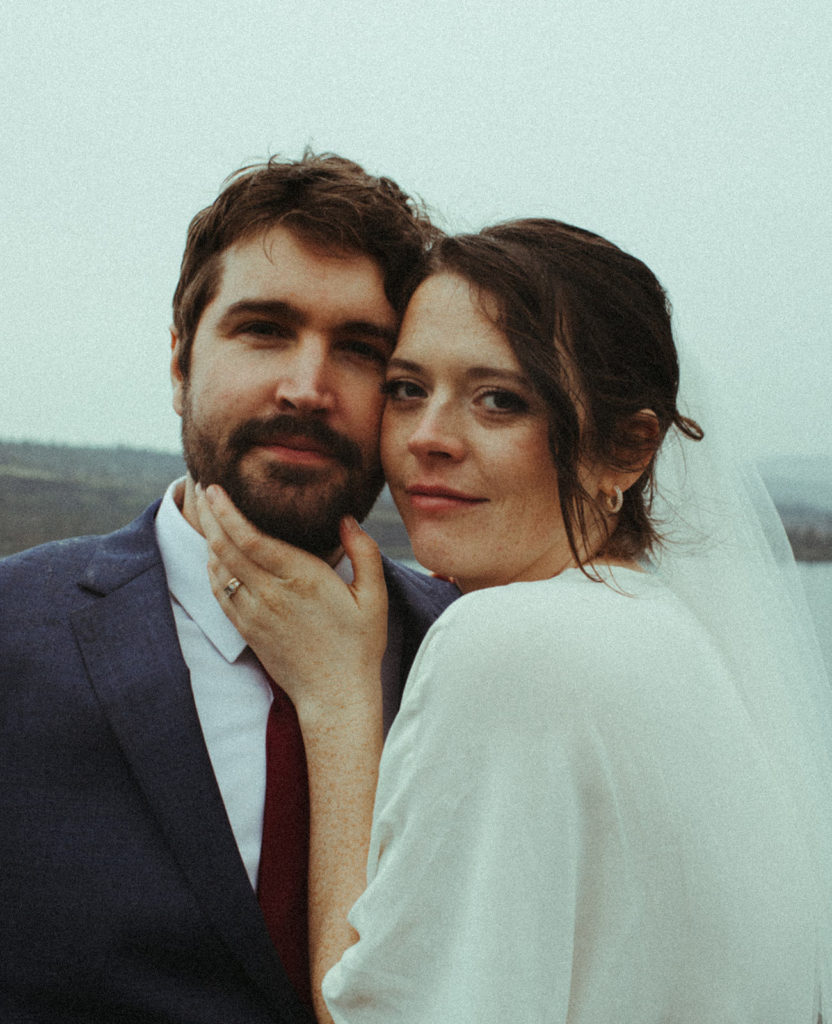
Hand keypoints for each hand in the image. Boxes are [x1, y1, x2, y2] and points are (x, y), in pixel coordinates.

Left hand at [196, 485, 387, 725]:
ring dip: (208, 539)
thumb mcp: (374, 596)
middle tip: (202, 489)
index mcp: (301, 578)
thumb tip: (346, 518)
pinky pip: (220, 593)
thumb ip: (363, 551)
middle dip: (211, 515)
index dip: (227, 511)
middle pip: (226, 547)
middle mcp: (271, 593)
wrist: (335, 695)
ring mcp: (255, 613)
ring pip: (219, 569)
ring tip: (206, 515)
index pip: (250, 537)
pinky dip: (211, 570)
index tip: (215, 489)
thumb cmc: (359, 644)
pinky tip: (213, 555)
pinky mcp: (247, 630)